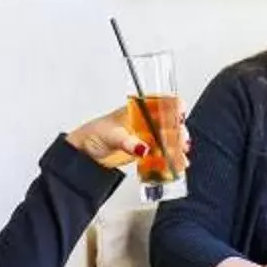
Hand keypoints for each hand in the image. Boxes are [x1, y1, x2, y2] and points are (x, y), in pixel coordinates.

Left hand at [65, 103, 189, 173]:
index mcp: (137, 110)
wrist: (84, 154)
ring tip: (182, 156)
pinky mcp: (146, 152)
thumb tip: (143, 148)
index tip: (181, 111)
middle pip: (169, 122)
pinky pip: (163, 154)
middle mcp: (144, 121)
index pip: (160, 102)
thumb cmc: (93, 135)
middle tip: (182, 140)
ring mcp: (146, 136)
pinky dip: (172, 159)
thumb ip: (128, 142)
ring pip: (168, 139)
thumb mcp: (111, 135)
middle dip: (179, 130)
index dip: (173, 104)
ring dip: (178, 146)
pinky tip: (178, 164)